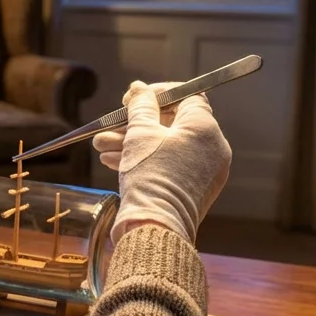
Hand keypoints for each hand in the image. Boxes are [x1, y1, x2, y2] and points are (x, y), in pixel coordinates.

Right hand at [92, 81, 231, 244]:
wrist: (156, 226)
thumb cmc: (149, 176)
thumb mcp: (140, 133)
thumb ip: (141, 106)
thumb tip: (140, 89)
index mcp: (205, 129)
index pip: (187, 96)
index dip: (159, 93)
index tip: (134, 99)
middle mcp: (212, 148)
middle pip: (173, 123)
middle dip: (136, 123)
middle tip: (112, 125)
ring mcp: (206, 171)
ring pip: (167, 146)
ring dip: (134, 143)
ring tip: (102, 147)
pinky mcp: (196, 189)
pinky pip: (171, 165)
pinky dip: (147, 160)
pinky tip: (115, 161)